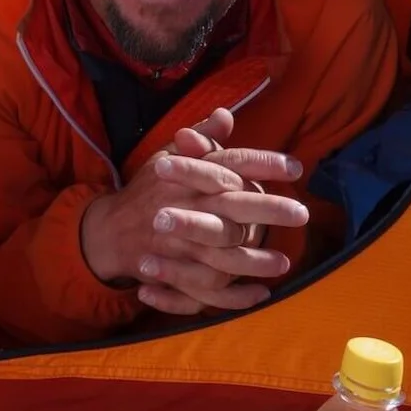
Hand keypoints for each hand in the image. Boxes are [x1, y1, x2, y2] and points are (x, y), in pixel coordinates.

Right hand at [79, 109, 308, 314]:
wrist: (110, 231)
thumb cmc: (147, 191)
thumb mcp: (167, 156)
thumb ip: (200, 139)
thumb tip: (226, 114)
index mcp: (186, 175)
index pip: (227, 164)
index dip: (261, 163)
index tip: (295, 167)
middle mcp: (183, 207)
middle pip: (230, 207)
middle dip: (266, 209)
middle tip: (301, 212)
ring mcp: (178, 243)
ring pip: (221, 252)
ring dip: (254, 259)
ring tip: (284, 261)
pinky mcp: (174, 272)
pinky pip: (206, 289)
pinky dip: (233, 296)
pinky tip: (259, 294)